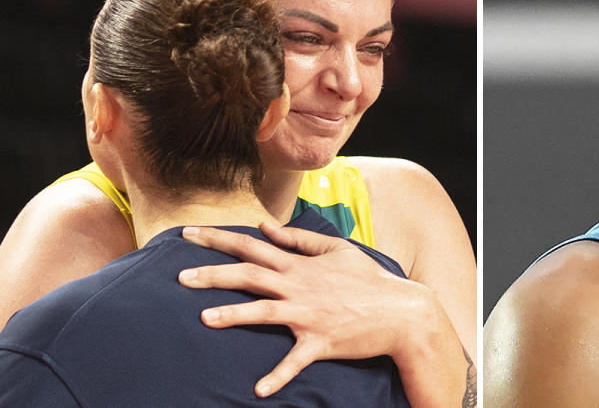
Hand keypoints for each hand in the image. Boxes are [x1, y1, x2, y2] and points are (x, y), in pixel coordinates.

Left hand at [177, 221, 470, 406]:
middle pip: (250, 276)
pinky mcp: (320, 342)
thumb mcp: (336, 249)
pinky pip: (295, 360)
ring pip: (265, 311)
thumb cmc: (368, 278)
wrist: (400, 311)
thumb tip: (265, 227)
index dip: (218, 239)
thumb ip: (298, 238)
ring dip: (234, 315)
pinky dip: (278, 376)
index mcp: (300, 265)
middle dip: (213, 274)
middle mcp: (300, 286)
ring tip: (204, 318)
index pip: (252, 246)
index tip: (188, 234)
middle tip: (180, 276)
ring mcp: (309, 315)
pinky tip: (258, 390)